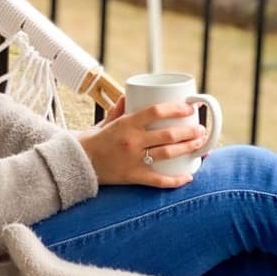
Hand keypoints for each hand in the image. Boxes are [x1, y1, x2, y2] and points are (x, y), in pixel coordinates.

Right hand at [76, 96, 207, 187]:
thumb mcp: (104, 123)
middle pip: (168, 134)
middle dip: (189, 131)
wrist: (76, 163)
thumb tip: (127, 95)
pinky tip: (189, 176)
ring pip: (168, 153)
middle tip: (200, 130)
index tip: (189, 109)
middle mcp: (131, 141)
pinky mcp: (132, 176)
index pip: (156, 111)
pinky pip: (158, 180)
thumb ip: (117, 110)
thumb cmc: (91, 141)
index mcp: (125, 124)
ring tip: (199, 144)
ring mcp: (133, 159)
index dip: (176, 109)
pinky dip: (176, 180)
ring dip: (188, 148)